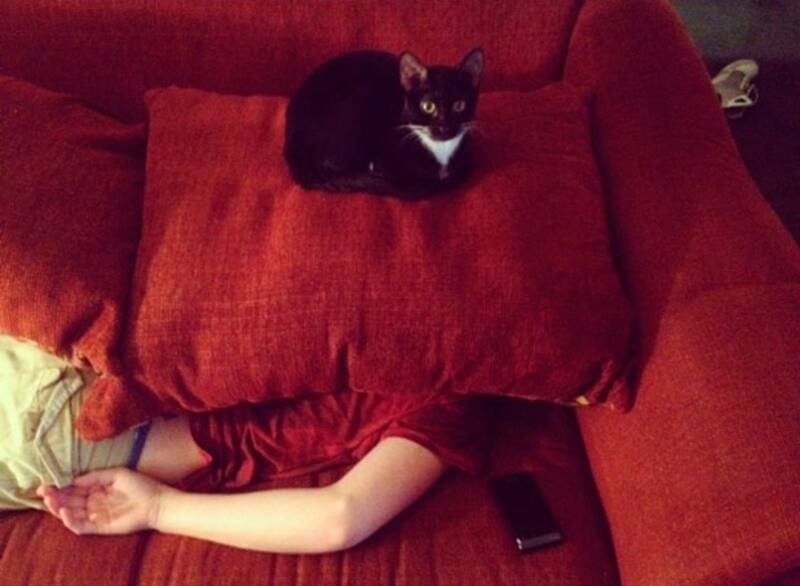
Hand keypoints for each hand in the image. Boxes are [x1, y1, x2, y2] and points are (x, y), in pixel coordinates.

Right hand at [36, 467, 174, 534]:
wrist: (156, 502)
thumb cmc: (140, 485)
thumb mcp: (117, 474)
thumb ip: (96, 476)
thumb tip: (74, 479)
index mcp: (96, 489)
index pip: (73, 488)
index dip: (59, 486)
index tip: (46, 482)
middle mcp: (93, 502)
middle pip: (68, 501)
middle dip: (54, 496)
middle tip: (42, 491)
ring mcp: (95, 515)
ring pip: (70, 514)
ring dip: (57, 508)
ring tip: (49, 499)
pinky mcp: (99, 527)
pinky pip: (80, 526)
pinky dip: (70, 521)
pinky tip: (63, 511)